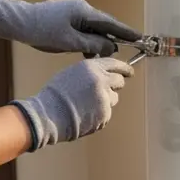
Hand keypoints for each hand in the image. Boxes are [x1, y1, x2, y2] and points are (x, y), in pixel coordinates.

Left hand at [0, 0, 139, 56]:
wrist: (18, 22)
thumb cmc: (43, 31)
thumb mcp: (70, 42)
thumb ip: (94, 44)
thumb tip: (111, 46)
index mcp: (85, 12)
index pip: (112, 24)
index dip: (127, 32)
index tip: (141, 38)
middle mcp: (82, 9)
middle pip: (104, 25)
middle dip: (114, 38)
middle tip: (125, 50)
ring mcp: (73, 11)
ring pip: (93, 28)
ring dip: (98, 41)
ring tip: (101, 56)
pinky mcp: (66, 17)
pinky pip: (83, 29)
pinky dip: (87, 40)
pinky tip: (87, 51)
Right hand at [10, 58, 131, 150]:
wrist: (49, 115)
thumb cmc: (56, 95)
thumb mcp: (72, 73)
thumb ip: (91, 72)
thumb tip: (104, 75)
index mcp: (92, 67)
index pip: (115, 64)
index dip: (124, 68)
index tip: (129, 72)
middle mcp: (101, 80)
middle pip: (119, 81)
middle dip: (115, 85)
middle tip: (106, 90)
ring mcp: (105, 98)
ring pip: (114, 98)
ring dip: (106, 101)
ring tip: (85, 104)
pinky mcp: (105, 114)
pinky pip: (107, 112)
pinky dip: (99, 114)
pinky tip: (85, 114)